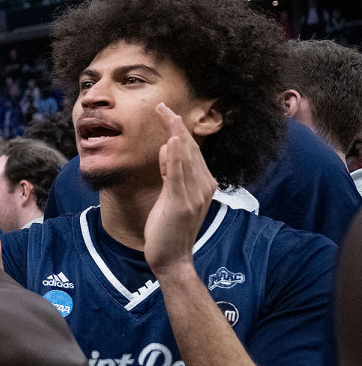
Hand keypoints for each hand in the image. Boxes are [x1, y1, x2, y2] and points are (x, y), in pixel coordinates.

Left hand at [144, 103, 218, 276]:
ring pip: (186, 158)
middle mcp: (204, 186)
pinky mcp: (181, 203)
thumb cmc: (169, 230)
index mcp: (204, 183)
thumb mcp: (170, 196)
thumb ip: (171, 173)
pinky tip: (171, 141)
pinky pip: (179, 175)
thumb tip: (167, 148)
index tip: (167, 112)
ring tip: (168, 115)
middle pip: (190, 149)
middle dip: (176, 126)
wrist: (172, 259)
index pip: (191, 150)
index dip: (179, 130)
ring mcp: (195, 195)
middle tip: (161, 106)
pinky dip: (175, 157)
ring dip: (176, 134)